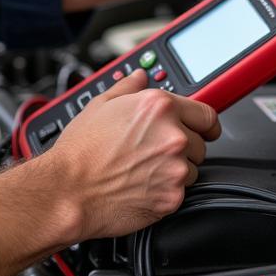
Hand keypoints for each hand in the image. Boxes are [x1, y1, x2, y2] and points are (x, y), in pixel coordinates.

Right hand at [44, 69, 220, 238]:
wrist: (69, 189)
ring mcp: (175, 168)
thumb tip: (139, 78)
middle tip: (153, 152)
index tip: (203, 130)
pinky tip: (140, 186)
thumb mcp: (100, 104)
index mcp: (159, 107)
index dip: (204, 124)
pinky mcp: (172, 197)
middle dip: (182, 148)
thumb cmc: (80, 150)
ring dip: (174, 171)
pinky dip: (165, 192)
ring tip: (142, 169)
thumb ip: (128, 88)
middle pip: (200, 144)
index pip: (207, 115)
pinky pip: (180, 193)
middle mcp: (173, 136)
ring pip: (191, 170)